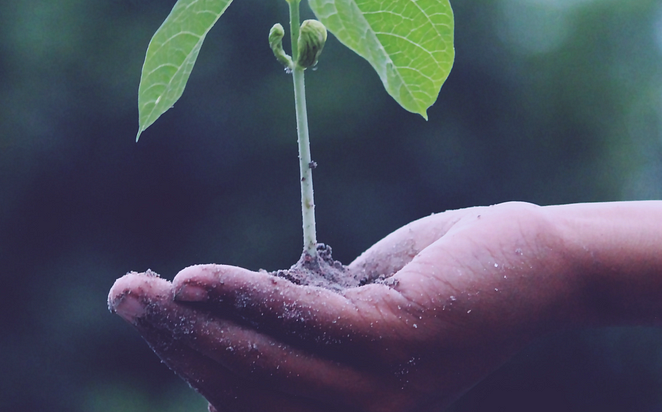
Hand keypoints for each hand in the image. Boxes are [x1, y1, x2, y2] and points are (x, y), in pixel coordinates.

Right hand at [108, 202, 581, 411]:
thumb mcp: (359, 307)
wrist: (538, 264)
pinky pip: (304, 323)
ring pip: (264, 362)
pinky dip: (244, 299)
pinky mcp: (399, 339)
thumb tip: (225, 316)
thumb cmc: (445, 280)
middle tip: (122, 293)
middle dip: (175, 342)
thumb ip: (301, 324)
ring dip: (193, 324)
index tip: (146, 315)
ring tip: (139, 289)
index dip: (189, 361)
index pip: (248, 400)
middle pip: (244, 386)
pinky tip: (196, 278)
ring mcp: (383, 387)